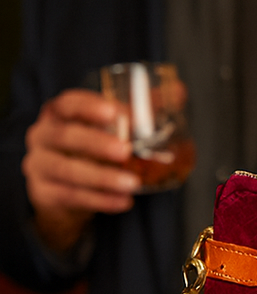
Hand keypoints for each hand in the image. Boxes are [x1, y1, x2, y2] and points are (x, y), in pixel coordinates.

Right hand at [23, 89, 141, 251]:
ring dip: (102, 177)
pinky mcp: (44, 193)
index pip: (67, 103)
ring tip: (132, 184)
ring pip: (67, 171)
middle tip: (126, 151)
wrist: (63, 190)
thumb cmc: (90, 149)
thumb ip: (141, 109)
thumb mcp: (109, 128)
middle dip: (96, 143)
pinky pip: (70, 196)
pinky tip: (123, 202)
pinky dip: (99, 200)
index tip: (114, 112)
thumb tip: (179, 91)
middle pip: (64, 136)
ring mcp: (39, 165)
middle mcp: (42, 136)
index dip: (89, 106)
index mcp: (58, 113)